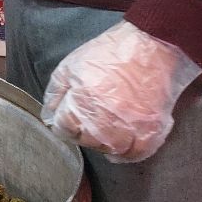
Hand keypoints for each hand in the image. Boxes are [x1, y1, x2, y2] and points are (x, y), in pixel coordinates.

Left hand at [42, 21, 201, 162]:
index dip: (62, 123)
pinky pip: (138, 153)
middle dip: (81, 132)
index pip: (64, 128)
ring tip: (102, 130)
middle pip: (86, 141)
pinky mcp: (152, 129)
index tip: (66, 117)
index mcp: (83, 102)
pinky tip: (120, 147)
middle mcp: (106, 120)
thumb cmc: (107, 54)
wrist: (149, 47)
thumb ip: (55, 93)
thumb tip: (48, 117)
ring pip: (110, 149)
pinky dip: (127, 154)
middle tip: (86, 119)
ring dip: (102, 143)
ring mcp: (131, 126)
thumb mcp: (71, 66)